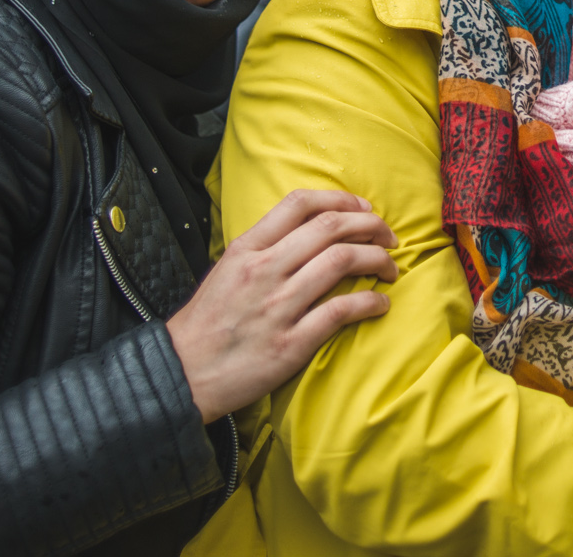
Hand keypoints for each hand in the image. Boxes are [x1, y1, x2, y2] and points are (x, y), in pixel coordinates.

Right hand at [166, 189, 397, 419]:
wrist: (181, 374)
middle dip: (370, 226)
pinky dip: (370, 302)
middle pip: (330, 228)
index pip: (300, 204)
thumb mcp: (226, 269)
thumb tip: (311, 231)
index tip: (364, 208)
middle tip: (388, 236)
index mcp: (246, 249)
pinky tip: (381, 304)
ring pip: (341, 262)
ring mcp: (277, 306)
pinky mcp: (289, 343)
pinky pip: (340, 311)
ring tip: (390, 268)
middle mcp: (263, 270)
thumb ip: (264, 247)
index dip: (341, 199)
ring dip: (378, 260)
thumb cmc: (207, 323)